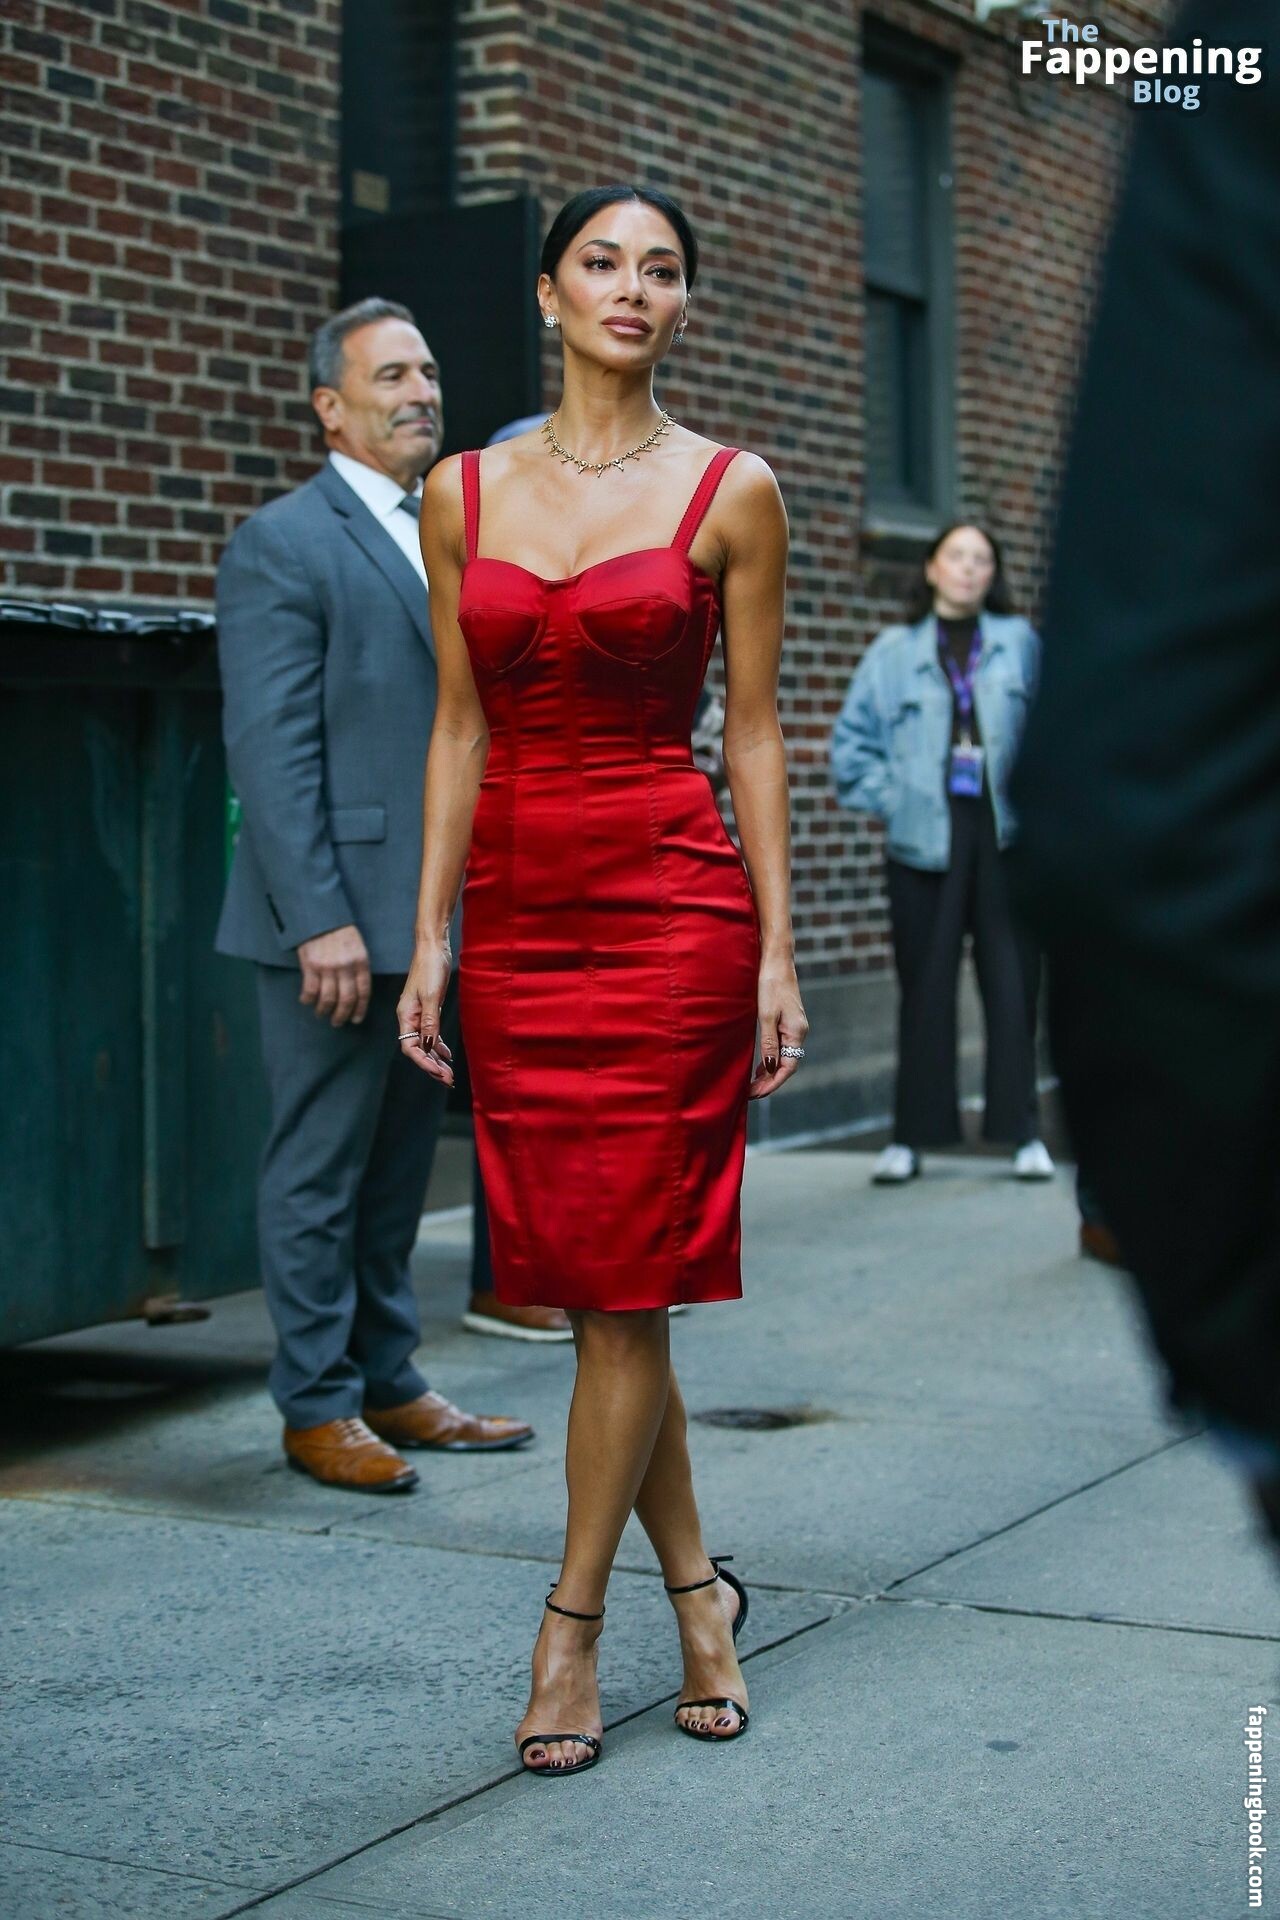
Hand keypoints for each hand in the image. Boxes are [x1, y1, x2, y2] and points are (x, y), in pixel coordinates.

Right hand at [297, 923, 370, 1026]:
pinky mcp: (311, 965)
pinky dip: (308, 999)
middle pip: (347, 999)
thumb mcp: (357, 948)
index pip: (363, 992)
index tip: (356, 1019)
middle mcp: (346, 966)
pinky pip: (310, 990)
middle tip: (338, 1023)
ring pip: (328, 998)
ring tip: (322, 1015)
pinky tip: (307, 1001)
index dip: (360, 1009)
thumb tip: (356, 992)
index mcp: (360, 962)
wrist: (320, 916)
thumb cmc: (340, 932)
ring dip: (324, 1010)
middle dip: (342, 1015)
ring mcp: (328, 967)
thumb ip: (358, 968)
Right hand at [396, 941, 454, 1085]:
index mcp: (405, 1015)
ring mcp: (419, 1014)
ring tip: (449, 1074)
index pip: (410, 1048)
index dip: (424, 1063)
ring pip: (425, 1044)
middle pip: (417, 1050)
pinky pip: (431, 1033)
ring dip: (436, 1059)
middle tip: (449, 1080)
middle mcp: (409, 1017)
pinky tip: (447, 1054)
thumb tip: (429, 1046)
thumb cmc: (430, 967)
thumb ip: (430, 1021)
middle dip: (432, 1067)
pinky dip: (438, 1046)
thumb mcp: (432, 996)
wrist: (433, 947)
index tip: (439, 1073)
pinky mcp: (429, 1009)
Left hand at [748, 956, 807, 1100]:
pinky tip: (760, 1064)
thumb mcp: (765, 1015)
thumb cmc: (770, 984)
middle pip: (786, 1065)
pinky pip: (781, 1046)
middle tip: (750, 1093)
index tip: (755, 1094)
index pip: (787, 1067)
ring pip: (784, 1056)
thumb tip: (769, 1068)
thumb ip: (768, 1042)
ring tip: (752, 1083)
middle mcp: (799, 1032)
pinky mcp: (787, 1020)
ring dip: (769, 1071)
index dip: (772, 1083)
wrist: (776, 959)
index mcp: (796, 1032)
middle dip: (769, 1081)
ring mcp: (794, 1026)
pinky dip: (770, 1058)